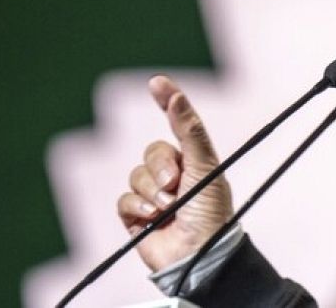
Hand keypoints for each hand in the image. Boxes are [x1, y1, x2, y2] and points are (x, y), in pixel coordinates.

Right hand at [117, 75, 233, 271]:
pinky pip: (124, 199)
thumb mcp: (205, 166)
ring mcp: (153, 195)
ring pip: (136, 175)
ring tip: (171, 208)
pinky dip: (138, 208)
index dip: (167, 102)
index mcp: (194, 160)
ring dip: (152, 192)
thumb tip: (176, 96)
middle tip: (177, 185)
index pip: (178, 125)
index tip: (156, 82)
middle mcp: (173, 174)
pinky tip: (153, 220)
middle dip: (161, 168)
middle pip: (152, 152)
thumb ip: (189, 131)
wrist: (199, 254)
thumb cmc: (211, 212)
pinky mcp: (135, 215)